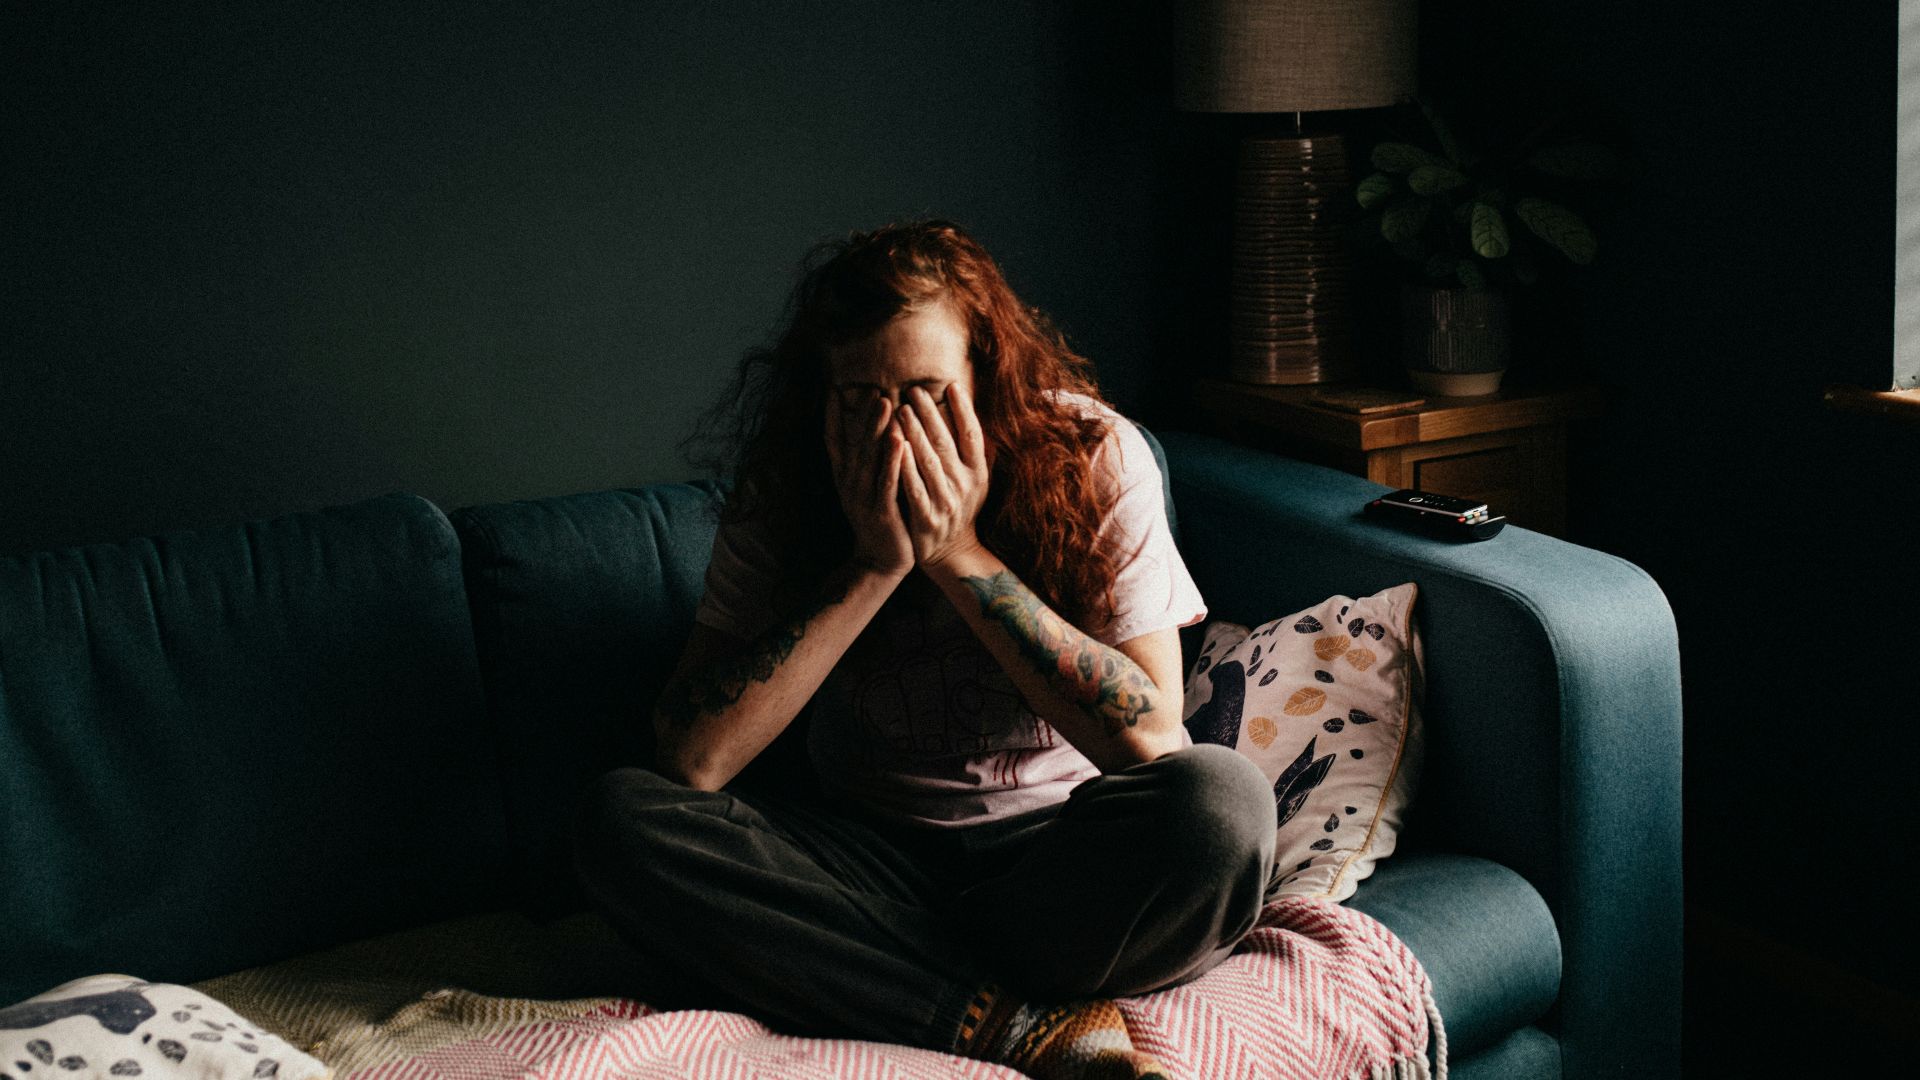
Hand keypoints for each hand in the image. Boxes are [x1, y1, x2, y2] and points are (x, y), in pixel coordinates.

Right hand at [825, 390, 912, 575]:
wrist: (881, 560)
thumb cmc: (882, 518)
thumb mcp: (869, 487)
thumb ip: (869, 460)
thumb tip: (874, 428)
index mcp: (845, 477)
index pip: (833, 440)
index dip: (831, 415)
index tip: (832, 389)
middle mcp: (849, 483)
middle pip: (854, 442)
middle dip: (863, 413)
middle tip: (872, 388)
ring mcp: (862, 497)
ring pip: (868, 457)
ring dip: (875, 429)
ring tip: (884, 403)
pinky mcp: (880, 511)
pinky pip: (885, 481)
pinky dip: (890, 459)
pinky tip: (898, 440)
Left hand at [895, 382, 990, 569]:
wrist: (952, 553)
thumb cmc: (960, 508)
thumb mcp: (976, 483)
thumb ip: (976, 453)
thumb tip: (973, 415)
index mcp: (978, 473)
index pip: (973, 435)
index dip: (964, 410)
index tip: (952, 385)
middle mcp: (965, 486)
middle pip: (947, 443)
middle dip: (930, 414)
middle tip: (914, 390)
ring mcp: (946, 502)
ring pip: (929, 461)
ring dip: (915, 434)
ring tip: (902, 409)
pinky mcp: (926, 518)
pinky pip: (914, 487)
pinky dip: (905, 467)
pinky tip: (894, 447)